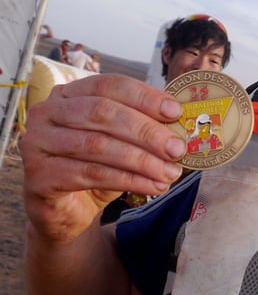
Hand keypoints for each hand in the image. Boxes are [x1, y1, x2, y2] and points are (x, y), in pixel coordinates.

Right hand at [21, 74, 185, 243]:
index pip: (109, 85)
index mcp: (69, 94)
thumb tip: (181, 124)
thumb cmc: (97, 166)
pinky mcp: (39, 176)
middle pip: (103, 113)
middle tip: (177, 148)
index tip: (175, 112)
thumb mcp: (121, 141)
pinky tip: (153, 185)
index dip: (144, 97)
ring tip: (170, 172)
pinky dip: (129, 180)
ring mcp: (38, 144)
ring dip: (142, 160)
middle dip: (147, 131)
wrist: (66, 210)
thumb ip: (143, 127)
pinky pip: (92, 174)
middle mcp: (47, 113)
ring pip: (99, 145)